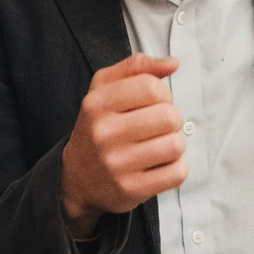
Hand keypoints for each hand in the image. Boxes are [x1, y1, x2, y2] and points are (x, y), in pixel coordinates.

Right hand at [61, 51, 187, 236]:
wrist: (76, 179)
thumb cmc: (98, 126)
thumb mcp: (104, 88)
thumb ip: (137, 67)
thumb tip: (173, 63)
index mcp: (97, 103)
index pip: (151, 88)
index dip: (163, 94)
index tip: (155, 104)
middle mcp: (104, 133)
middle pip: (169, 117)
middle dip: (171, 120)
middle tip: (158, 128)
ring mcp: (117, 164)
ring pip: (176, 145)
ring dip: (174, 145)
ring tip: (158, 146)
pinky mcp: (131, 190)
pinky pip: (177, 173)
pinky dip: (176, 168)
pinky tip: (160, 166)